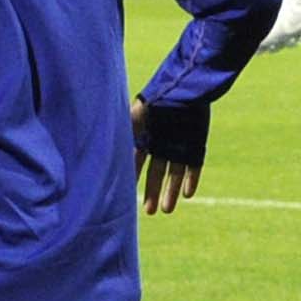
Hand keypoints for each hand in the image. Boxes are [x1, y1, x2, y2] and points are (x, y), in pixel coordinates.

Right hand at [132, 93, 205, 215]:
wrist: (184, 88)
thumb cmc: (156, 103)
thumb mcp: (134, 122)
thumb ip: (122, 141)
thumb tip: (104, 162)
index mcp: (145, 137)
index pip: (136, 163)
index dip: (132, 179)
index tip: (126, 197)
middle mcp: (162, 144)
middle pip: (156, 173)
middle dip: (152, 192)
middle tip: (149, 212)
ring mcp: (180, 145)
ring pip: (175, 174)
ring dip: (171, 192)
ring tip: (166, 210)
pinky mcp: (196, 144)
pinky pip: (194, 166)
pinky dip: (191, 180)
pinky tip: (187, 195)